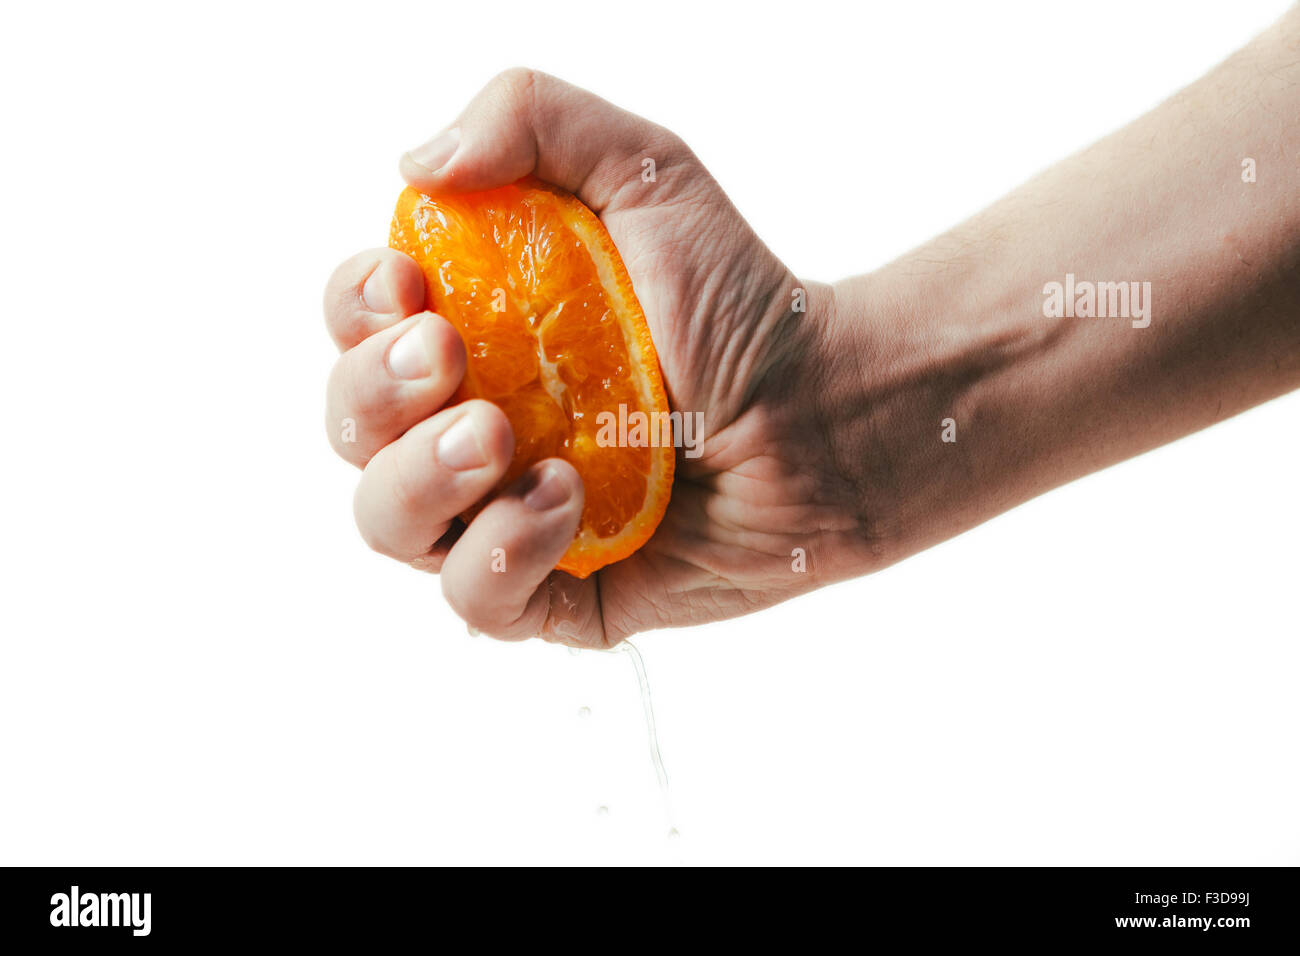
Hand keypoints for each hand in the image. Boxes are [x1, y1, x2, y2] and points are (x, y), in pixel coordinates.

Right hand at [324, 70, 872, 646]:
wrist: (822, 414)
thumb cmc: (736, 300)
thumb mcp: (645, 174)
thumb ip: (533, 120)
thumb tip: (419, 165)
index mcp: (474, 334)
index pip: (359, 327)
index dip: (356, 310)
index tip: (409, 287)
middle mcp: (471, 425)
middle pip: (352, 428)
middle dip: (375, 394)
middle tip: (447, 357)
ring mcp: (505, 512)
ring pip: (388, 524)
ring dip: (420, 478)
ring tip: (498, 436)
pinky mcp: (554, 590)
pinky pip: (473, 599)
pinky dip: (498, 553)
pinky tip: (565, 499)